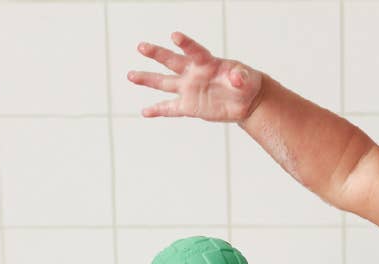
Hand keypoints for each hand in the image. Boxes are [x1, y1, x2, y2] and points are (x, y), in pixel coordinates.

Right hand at [128, 31, 263, 122]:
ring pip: (164, 83)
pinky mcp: (189, 105)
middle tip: (141, 46)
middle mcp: (193, 73)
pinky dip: (158, 110)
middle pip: (171, 61)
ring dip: (147, 79)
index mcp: (207, 62)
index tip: (175, 37)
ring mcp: (189, 89)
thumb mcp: (247, 78)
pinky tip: (145, 112)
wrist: (245, 100)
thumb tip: (237, 78)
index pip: (193, 50)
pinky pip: (170, 108)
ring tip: (130, 76)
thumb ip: (241, 75)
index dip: (185, 43)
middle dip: (157, 54)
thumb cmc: (246, 83)